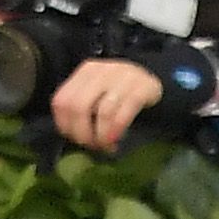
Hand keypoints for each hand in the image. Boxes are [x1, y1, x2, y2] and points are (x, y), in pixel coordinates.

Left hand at [51, 53, 167, 156]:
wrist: (156, 81)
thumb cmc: (123, 93)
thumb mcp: (99, 92)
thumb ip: (83, 105)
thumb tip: (71, 133)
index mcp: (86, 72)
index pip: (62, 100)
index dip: (65, 125)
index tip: (76, 139)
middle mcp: (101, 71)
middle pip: (78, 106)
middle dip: (82, 133)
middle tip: (91, 146)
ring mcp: (122, 78)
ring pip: (102, 112)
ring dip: (101, 136)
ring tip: (106, 146)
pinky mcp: (142, 89)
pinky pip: (123, 114)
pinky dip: (115, 131)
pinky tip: (116, 141)